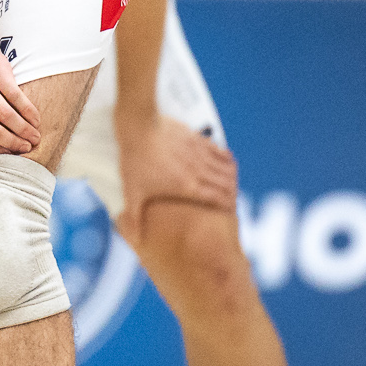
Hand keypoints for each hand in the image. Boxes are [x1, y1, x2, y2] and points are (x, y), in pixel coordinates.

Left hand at [112, 114, 238, 244]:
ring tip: (231, 184)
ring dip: (231, 177)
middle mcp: (200, 171)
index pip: (219, 199)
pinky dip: (226, 159)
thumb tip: (134, 239)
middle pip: (228, 185)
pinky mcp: (198, 139)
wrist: (138, 126)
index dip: (229, 207)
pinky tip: (224, 162)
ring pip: (228, 168)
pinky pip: (221, 151)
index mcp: (188, 186)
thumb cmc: (135, 160)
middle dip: (233, 194)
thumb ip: (135, 217)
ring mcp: (201, 153)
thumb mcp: (132, 192)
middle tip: (232, 201)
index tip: (230, 212)